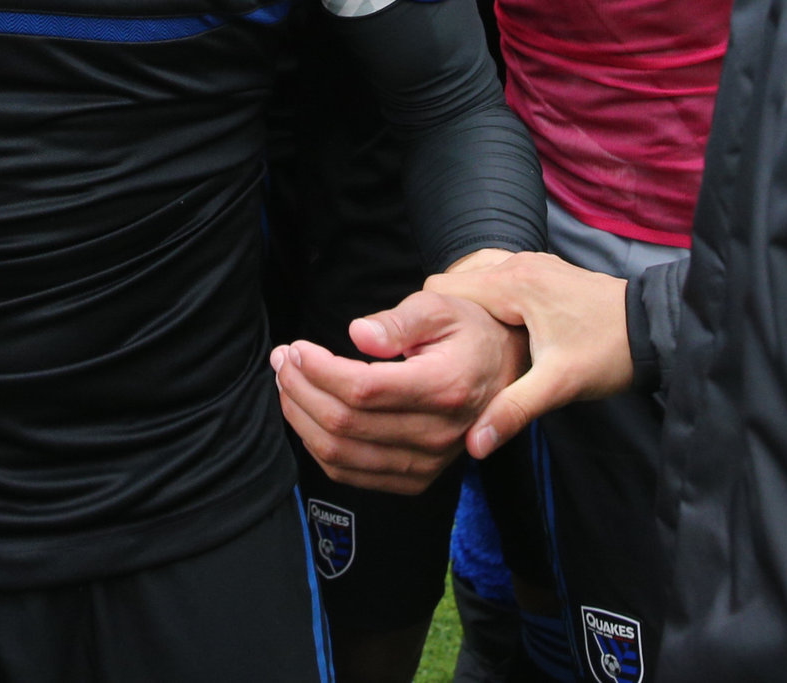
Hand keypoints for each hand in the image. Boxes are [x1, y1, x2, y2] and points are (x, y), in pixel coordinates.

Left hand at [270, 281, 528, 493]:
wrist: (503, 369)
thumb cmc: (467, 332)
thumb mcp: (440, 307)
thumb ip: (398, 321)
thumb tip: (358, 333)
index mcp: (445, 388)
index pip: (363, 389)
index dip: (318, 370)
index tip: (296, 348)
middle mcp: (438, 433)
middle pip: (345, 424)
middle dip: (300, 390)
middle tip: (283, 360)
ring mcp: (428, 463)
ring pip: (341, 454)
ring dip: (301, 419)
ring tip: (287, 383)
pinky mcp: (416, 479)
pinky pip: (351, 474)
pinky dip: (317, 448)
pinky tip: (307, 415)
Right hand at [418, 252, 634, 459]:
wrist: (656, 329)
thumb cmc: (608, 353)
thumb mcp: (559, 385)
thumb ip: (513, 409)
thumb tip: (474, 444)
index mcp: (514, 283)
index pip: (441, 288)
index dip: (426, 319)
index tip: (424, 350)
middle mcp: (517, 262)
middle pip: (453, 279)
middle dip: (444, 314)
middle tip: (445, 352)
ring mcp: (532, 261)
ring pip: (474, 274)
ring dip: (465, 304)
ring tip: (468, 342)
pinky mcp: (544, 269)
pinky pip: (497, 273)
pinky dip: (486, 296)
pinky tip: (496, 328)